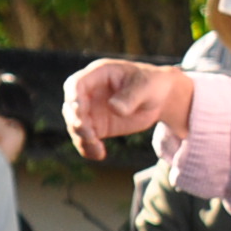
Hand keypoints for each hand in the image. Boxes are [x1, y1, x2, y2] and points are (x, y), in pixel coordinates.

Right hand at [64, 59, 196, 160]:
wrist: (159, 98)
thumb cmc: (151, 84)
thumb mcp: (145, 86)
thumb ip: (130, 97)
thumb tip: (114, 108)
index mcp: (98, 75)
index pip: (76, 84)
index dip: (73, 97)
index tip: (80, 111)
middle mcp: (89, 93)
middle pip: (71, 107)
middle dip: (77, 122)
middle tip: (89, 135)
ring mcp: (91, 110)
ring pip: (76, 126)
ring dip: (82, 139)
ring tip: (97, 150)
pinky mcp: (97, 127)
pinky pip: (87, 139)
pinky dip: (89, 148)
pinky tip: (99, 155)